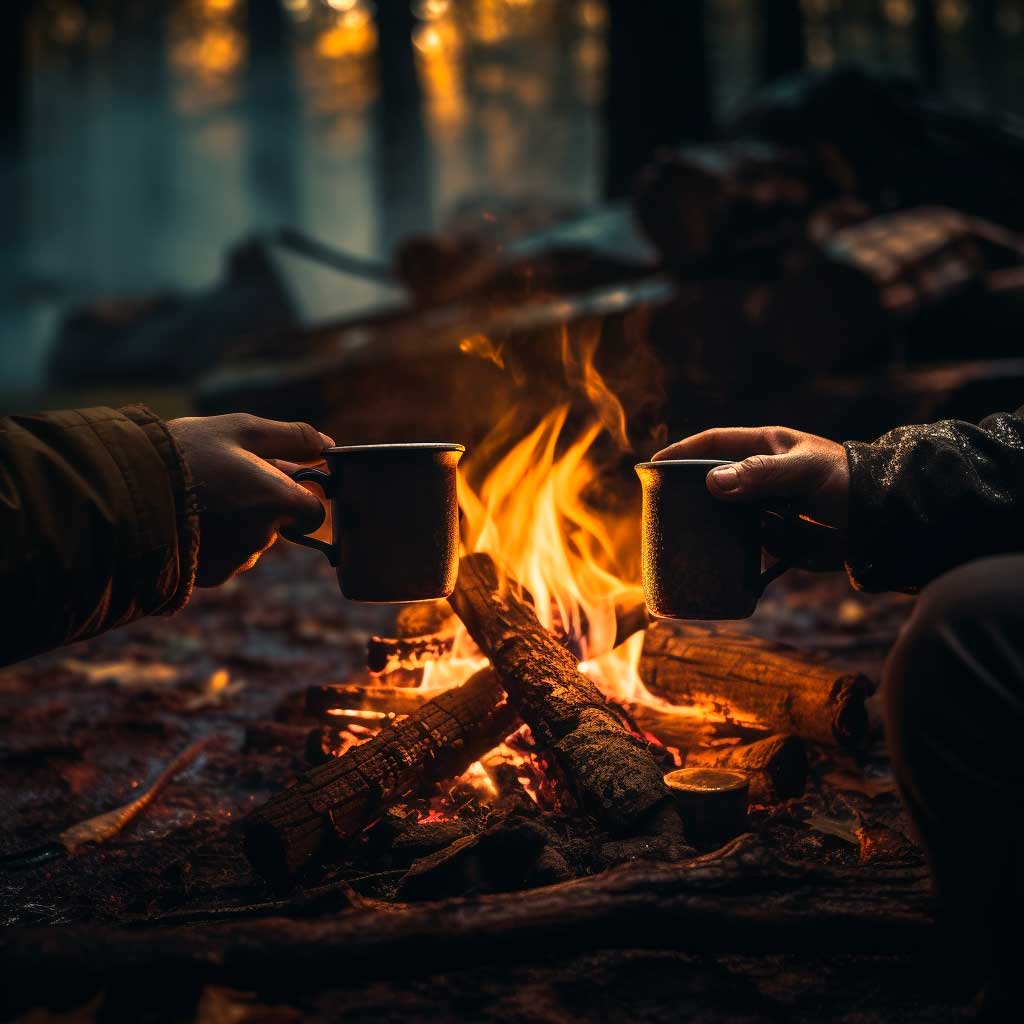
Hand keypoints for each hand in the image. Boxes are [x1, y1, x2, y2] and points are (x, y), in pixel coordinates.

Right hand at [167, 414, 334, 585]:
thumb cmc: (184, 453)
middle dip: (262, 505)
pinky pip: (225, 557)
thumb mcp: (239, 430)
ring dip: (237, 522)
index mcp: (277, 501)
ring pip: (251, 541)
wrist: (121, 494)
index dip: (299, 495)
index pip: (314, 512)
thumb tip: (328, 446)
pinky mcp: (211, 577)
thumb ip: (293, 437)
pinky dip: (215, 541)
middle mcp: (262, 538)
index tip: (276, 479)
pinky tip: (190, 519)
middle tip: (225, 478)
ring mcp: (236, 561)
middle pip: (279, 524)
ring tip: (201, 496)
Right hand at [652, 427, 850, 570]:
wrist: (880, 524)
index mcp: (763, 448)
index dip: (681, 452)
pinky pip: (736, 541)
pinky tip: (704, 557)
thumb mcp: (804, 471)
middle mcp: (758, 477)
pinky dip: (720, 548)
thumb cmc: (845, 483)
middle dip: (684, 490)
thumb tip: (711, 482)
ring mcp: (762, 508)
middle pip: (709, 480)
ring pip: (719, 512)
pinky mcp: (770, 536)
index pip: (712, 444)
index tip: (653, 465)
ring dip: (700, 522)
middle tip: (656, 505)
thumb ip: (760, 474)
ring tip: (672, 534)